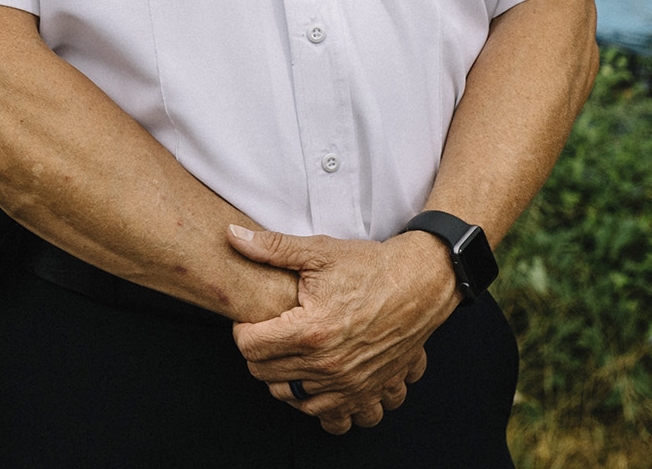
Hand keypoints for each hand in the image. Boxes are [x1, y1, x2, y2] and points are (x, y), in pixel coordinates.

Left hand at [228, 225, 454, 433]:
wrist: (420, 284)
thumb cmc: (370, 267)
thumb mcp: (319, 251)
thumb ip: (272, 247)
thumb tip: (232, 235)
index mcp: (310, 331)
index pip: (249, 347)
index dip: (243, 330)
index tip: (253, 320)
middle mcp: (327, 365)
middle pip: (265, 375)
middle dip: (260, 354)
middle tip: (271, 333)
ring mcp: (348, 383)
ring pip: (291, 399)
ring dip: (284, 380)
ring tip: (290, 355)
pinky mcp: (367, 392)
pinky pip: (330, 417)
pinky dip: (317, 404)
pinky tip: (315, 382)